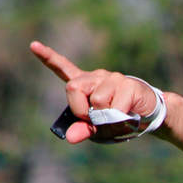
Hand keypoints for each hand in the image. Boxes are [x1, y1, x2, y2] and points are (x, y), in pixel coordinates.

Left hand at [30, 41, 159, 143]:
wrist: (149, 117)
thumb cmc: (121, 121)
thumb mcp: (99, 130)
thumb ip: (83, 130)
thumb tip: (71, 138)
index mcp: (87, 84)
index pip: (64, 69)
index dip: (49, 57)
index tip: (33, 45)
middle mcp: (97, 77)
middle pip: (73, 88)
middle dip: (80, 110)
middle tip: (94, 120)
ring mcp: (113, 78)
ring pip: (97, 101)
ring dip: (105, 118)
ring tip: (118, 119)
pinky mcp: (128, 84)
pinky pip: (115, 107)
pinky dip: (119, 119)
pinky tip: (129, 116)